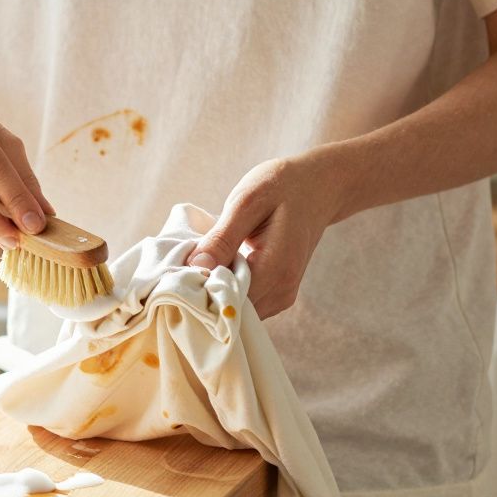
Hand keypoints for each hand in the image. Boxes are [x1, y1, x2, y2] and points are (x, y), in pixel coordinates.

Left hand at [185, 155, 348, 318]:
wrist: (320, 186)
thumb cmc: (282, 186)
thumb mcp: (247, 201)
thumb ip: (223, 237)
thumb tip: (195, 267)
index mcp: (276, 269)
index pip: (227, 300)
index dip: (198, 290)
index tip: (176, 273)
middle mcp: (282, 290)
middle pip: (231, 310)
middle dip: (203, 293)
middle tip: (182, 266)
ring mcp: (282, 295)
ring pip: (236, 309)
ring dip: (214, 291)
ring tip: (200, 262)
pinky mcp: (278, 293)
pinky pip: (245, 302)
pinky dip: (226, 289)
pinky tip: (217, 266)